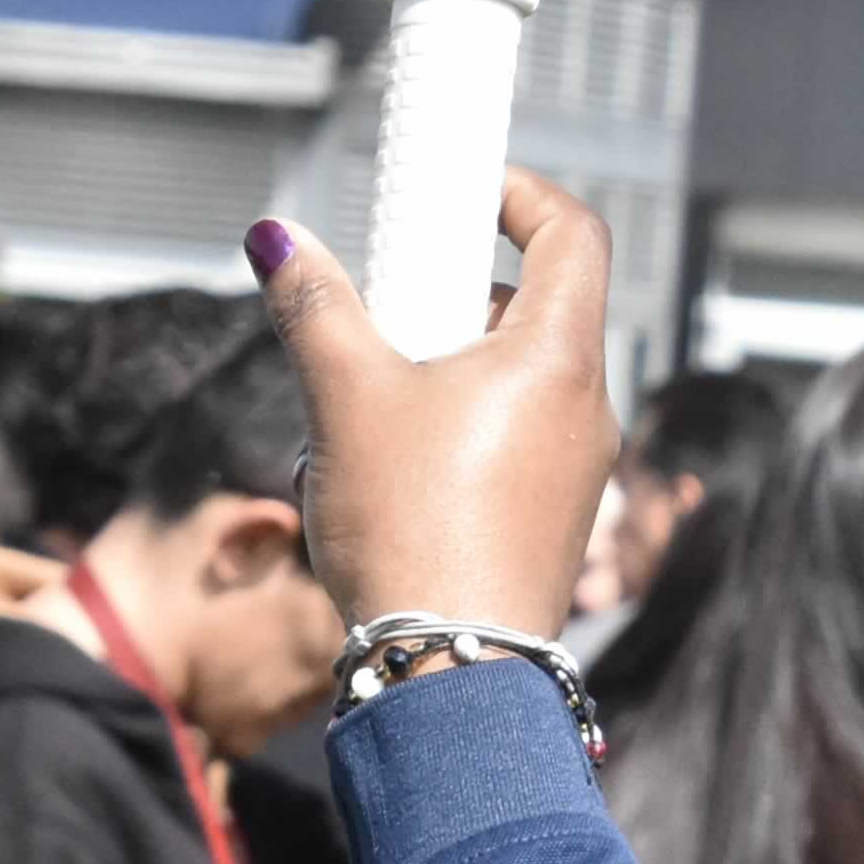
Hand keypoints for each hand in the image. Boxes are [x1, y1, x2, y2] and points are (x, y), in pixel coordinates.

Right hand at [246, 172, 614, 640]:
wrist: (450, 672)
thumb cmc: (413, 529)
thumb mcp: (345, 397)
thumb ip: (314, 307)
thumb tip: (278, 241)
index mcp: (559, 358)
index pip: (574, 234)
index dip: (525, 196)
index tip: (473, 192)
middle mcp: (586, 409)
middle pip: (538, 309)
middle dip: (459, 296)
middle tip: (395, 306)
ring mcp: (577, 472)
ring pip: (518, 382)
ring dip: (450, 369)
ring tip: (375, 405)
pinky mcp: (552, 523)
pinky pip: (512, 443)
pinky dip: (460, 429)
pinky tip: (393, 472)